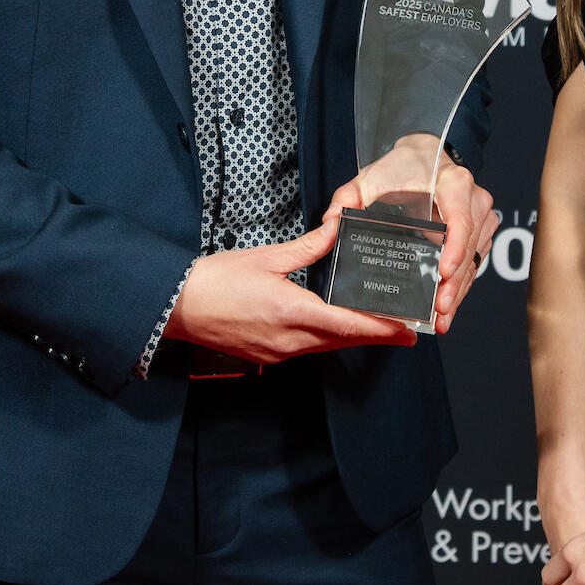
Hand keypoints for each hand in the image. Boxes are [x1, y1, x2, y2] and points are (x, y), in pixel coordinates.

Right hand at [164, 216, 416, 362]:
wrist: (175, 308)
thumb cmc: (215, 280)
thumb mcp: (266, 257)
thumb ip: (309, 247)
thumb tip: (337, 228)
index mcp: (291, 312)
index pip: (348, 325)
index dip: (381, 328)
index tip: (408, 329)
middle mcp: (289, 339)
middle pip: (344, 340)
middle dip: (377, 335)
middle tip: (409, 330)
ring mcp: (279, 352)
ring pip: (327, 346)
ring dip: (353, 337)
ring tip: (381, 326)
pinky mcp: (269, 355)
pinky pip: (308, 348)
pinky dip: (328, 338)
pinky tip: (338, 326)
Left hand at [334, 134, 498, 334]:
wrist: (425, 157)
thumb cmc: (400, 167)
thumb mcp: (370, 177)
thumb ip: (348, 196)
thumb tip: (332, 221)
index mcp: (453, 183)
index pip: (460, 220)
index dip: (455, 248)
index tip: (444, 273)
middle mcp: (474, 200)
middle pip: (468, 248)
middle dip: (454, 283)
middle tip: (439, 310)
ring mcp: (481, 217)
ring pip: (473, 260)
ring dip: (458, 291)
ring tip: (441, 318)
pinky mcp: (480, 231)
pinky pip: (473, 262)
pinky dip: (461, 285)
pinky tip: (447, 307)